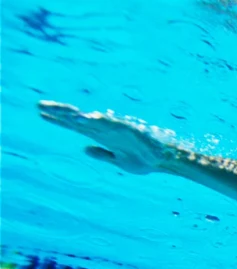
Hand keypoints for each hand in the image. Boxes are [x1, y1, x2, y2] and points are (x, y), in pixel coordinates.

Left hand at [39, 100, 172, 174]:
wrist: (164, 161)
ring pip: (87, 119)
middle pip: (77, 119)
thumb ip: (101, 154)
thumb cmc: (144, 160)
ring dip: (70, 115)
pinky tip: (80, 118)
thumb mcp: (118, 160)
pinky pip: (107, 124)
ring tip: (53, 110)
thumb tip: (83, 148)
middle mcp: (105, 129)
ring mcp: (114, 128)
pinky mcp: (125, 128)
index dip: (58, 120)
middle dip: (58, 113)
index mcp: (102, 136)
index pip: (76, 126)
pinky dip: (93, 120)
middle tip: (39, 106)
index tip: (41, 114)